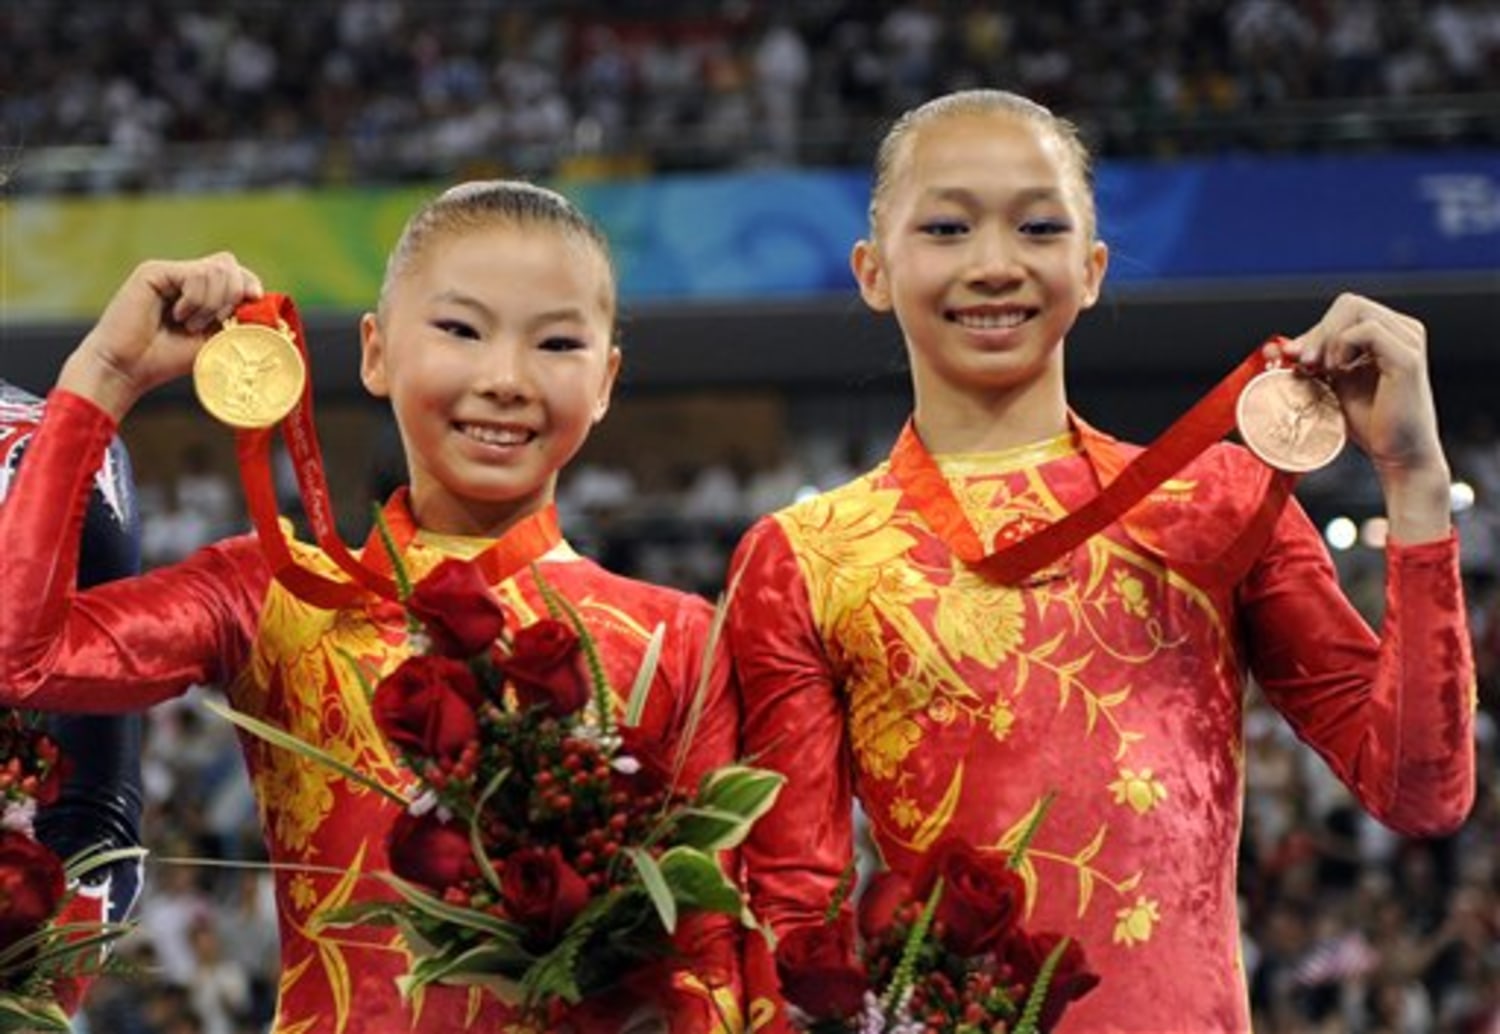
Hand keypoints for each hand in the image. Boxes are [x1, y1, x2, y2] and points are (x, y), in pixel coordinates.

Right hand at [59, 253, 263, 419]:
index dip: (250, 286)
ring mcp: (170, 272)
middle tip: (211, 323)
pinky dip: (195, 301)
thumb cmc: (168, 359)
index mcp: (202, 291)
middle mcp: (185, 276)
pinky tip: (176, 315)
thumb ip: (237, 320)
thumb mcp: (215, 340)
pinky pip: (196, 275)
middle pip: (230, 265)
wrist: (128, 369)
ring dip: (211, 303)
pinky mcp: (154, 271)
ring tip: (188, 323)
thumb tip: (264, 301)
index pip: (237, 272)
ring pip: (218, 269)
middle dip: (232, 296)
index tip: (251, 305)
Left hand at [1277, 293, 1451, 541]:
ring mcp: (1408, 340)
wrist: (1397, 456)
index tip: (1294, 358)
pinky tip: (1339, 372)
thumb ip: (1310, 362)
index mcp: (1388, 332)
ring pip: (1354, 309)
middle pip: (1347, 303)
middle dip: (1317, 332)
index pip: (1342, 311)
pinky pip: (1367, 330)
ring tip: (1324, 371)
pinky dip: (1343, 346)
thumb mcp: (1331, 384)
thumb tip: (1274, 346)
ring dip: (1327, 338)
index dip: (1314, 331)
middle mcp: (1402, 329)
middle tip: (1305, 364)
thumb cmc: (1369, 423)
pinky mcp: (1407, 357)